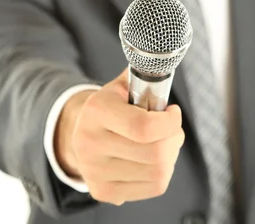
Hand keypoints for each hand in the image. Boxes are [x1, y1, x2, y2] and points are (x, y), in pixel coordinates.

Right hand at [55, 68, 184, 205]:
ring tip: (165, 142)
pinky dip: (163, 172)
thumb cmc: (110, 106)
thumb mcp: (120, 86)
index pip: (143, 127)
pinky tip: (155, 159)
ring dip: (171, 155)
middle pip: (155, 153)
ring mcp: (95, 172)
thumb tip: (164, 61)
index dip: (169, 122)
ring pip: (158, 173)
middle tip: (173, 129)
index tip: (174, 112)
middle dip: (174, 138)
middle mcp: (91, 143)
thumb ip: (143, 76)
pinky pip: (153, 187)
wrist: (80, 133)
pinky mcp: (104, 191)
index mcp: (96, 111)